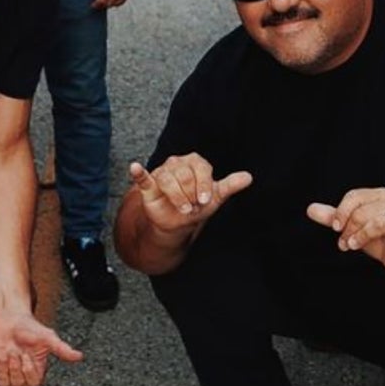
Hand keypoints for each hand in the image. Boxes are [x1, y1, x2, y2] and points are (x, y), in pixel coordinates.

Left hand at [0, 310, 82, 385]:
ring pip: (4, 382)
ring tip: (5, 351)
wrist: (10, 316)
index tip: (28, 355)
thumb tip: (80, 356)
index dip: (29, 370)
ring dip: (3, 366)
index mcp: (35, 370)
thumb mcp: (48, 337)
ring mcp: (5, 371)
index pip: (33, 381)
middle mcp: (21, 373)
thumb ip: (62, 349)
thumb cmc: (31, 327)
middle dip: (15, 365)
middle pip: (17, 382)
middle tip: (15, 349)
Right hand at [128, 154, 251, 234]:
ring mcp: (163, 172)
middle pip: (184, 175)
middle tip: (192, 207)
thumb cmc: (197, 205)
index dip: (203, 186)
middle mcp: (178, 163)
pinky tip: (135, 168)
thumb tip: (249, 177)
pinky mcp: (149, 184)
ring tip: (182, 208)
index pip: (200, 169)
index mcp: (196, 163)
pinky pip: (143, 177)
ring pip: (167, 179)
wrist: (178, 222)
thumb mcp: (215, 197)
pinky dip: (139, 172)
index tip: (204, 201)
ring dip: (176, 197)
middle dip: (189, 195)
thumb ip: (230, 185)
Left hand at [305, 188, 384, 276]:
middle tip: (345, 245)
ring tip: (355, 246)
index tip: (336, 230)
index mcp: (376, 195)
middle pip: (362, 211)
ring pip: (377, 222)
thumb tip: (310, 209)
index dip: (342, 213)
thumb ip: (333, 218)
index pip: (353, 197)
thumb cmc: (378, 239)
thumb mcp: (352, 228)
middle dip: (349, 230)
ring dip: (362, 236)